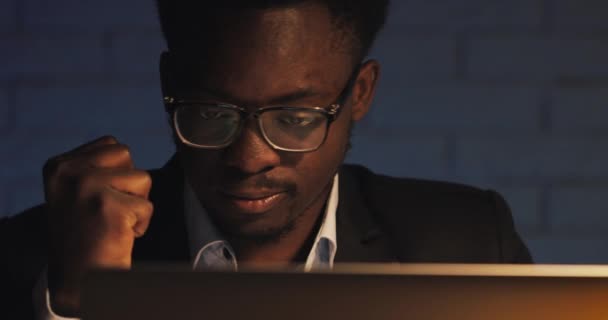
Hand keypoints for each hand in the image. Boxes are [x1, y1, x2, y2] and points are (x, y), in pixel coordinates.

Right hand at [43, 136, 152, 315]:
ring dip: (137, 203)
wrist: (79, 279)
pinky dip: (141, 224)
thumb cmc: (85, 234)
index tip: (100, 199)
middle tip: (110, 210)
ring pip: (142, 178)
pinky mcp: (108, 207)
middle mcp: (69, 172)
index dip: (118, 173)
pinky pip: (147, 206)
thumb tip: (123, 151)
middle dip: (129, 183)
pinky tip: (119, 236)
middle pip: (127, 155)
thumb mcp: (76, 191)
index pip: (112, 145)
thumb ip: (94, 167)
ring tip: (114, 222)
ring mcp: (87, 188)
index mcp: (58, 165)